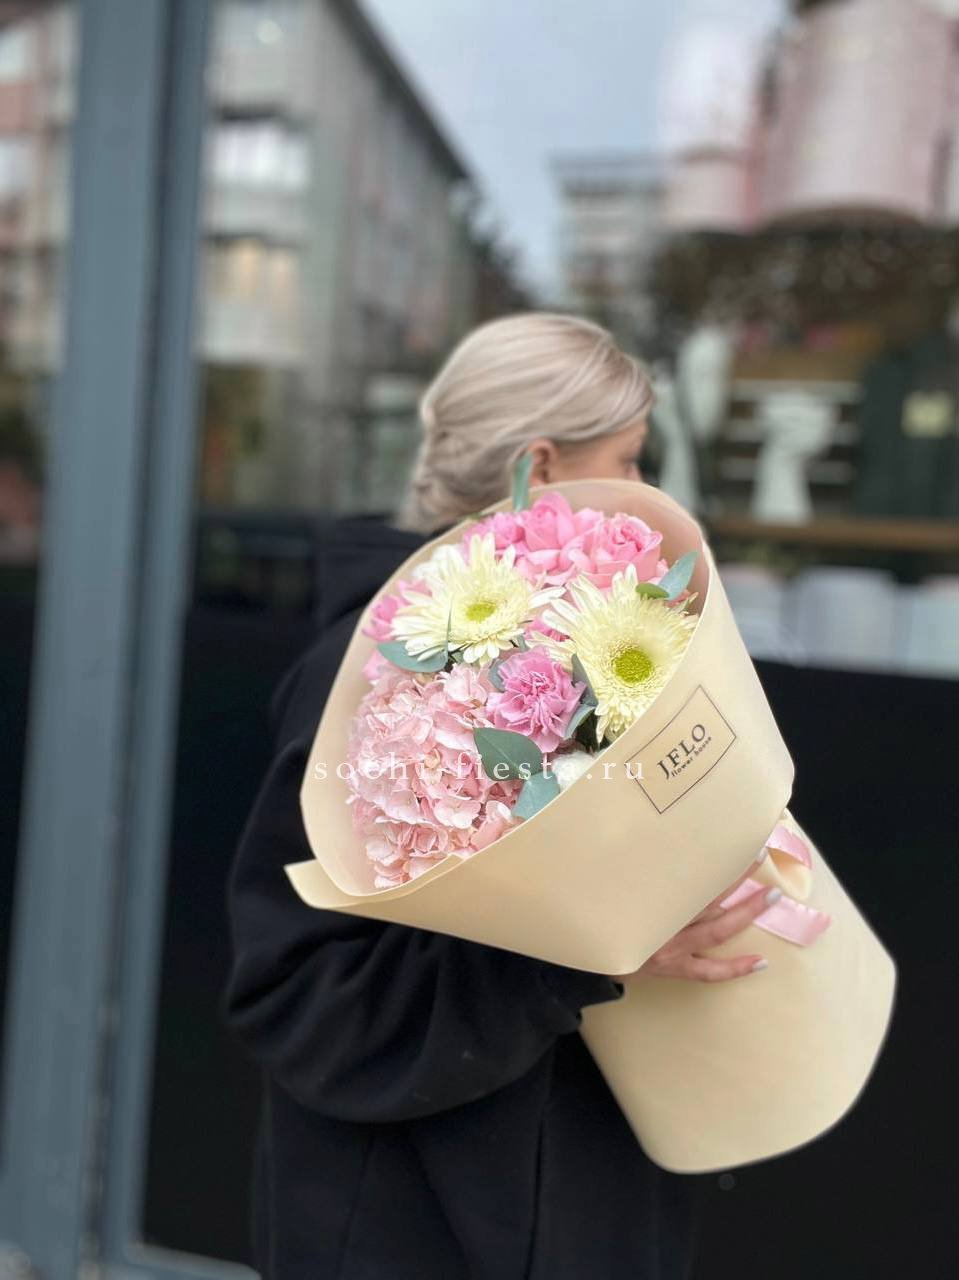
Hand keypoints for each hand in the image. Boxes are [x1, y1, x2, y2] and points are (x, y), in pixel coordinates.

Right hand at [609, 853, 780, 983]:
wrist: (586, 958)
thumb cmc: (601, 913)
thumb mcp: (614, 887)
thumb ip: (633, 870)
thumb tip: (646, 840)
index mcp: (652, 900)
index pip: (688, 875)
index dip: (712, 857)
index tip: (731, 836)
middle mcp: (665, 922)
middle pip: (708, 897)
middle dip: (737, 877)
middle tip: (761, 854)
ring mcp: (673, 948)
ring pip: (717, 930)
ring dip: (746, 913)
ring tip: (772, 896)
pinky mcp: (675, 968)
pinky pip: (709, 972)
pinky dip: (735, 968)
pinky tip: (761, 962)